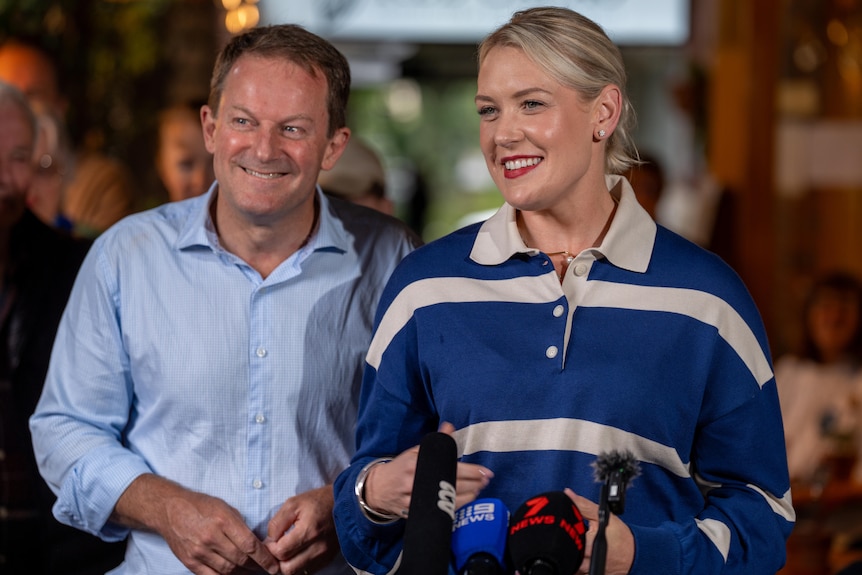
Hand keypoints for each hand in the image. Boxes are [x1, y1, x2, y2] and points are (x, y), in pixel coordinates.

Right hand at [113, 474, 278, 574]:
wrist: (171, 509)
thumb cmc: (202, 506)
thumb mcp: (226, 508)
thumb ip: (241, 526)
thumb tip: (259, 545)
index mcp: (223, 520)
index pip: (249, 545)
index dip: (265, 559)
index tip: (275, 566)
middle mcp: (211, 537)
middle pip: (240, 560)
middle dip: (256, 567)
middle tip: (266, 569)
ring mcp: (199, 551)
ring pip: (228, 570)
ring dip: (243, 574)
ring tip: (252, 571)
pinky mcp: (190, 561)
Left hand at [264, 485, 338, 574]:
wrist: (344, 503)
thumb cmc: (317, 501)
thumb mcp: (293, 504)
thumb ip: (277, 523)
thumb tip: (269, 541)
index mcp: (309, 531)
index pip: (281, 552)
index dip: (271, 548)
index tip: (271, 540)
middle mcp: (318, 547)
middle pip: (288, 569)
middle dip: (278, 561)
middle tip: (277, 549)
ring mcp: (324, 555)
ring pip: (297, 573)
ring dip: (288, 565)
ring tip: (287, 551)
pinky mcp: (327, 559)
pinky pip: (308, 571)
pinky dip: (299, 565)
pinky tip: (298, 553)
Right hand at [364, 421, 492, 516]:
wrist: (379, 489)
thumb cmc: (401, 468)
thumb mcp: (415, 451)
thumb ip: (435, 442)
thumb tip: (449, 426)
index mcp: (416, 463)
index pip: (448, 467)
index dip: (469, 470)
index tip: (483, 470)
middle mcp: (415, 481)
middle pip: (450, 483)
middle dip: (473, 482)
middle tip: (486, 479)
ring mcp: (414, 498)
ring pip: (447, 499)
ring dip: (468, 494)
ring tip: (480, 488)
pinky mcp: (415, 512)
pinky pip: (440, 510)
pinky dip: (456, 506)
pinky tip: (467, 500)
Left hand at [565, 488, 633, 574]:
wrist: (635, 554)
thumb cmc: (621, 537)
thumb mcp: (603, 516)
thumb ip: (583, 505)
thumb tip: (568, 494)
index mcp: (587, 546)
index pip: (563, 537)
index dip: (560, 530)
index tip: (561, 525)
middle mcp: (586, 562)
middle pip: (564, 552)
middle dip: (564, 542)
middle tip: (570, 535)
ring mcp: (588, 571)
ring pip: (569, 563)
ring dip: (569, 553)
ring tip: (575, 544)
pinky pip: (576, 571)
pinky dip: (575, 563)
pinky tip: (579, 554)